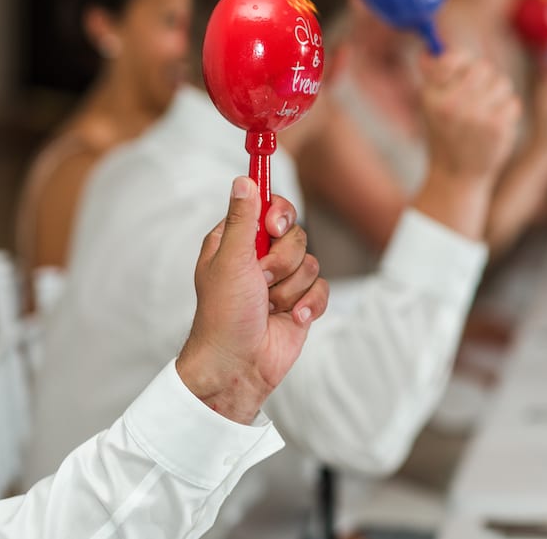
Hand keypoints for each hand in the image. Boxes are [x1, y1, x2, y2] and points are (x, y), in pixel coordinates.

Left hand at [177, 177, 328, 423]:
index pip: (268, 205)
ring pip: (311, 262)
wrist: (238, 367)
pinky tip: (290, 319)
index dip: (278, 213)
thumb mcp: (230, 260)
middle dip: (283, 262)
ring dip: (292, 288)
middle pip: (296, 234)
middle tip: (262, 280)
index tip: (275, 227)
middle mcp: (259, 257)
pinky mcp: (300, 301)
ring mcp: (282, 280)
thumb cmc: (224, 315)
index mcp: (236, 241)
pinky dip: (308, 305)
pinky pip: (322, 288)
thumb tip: (245, 179)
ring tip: (269, 306)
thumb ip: (243, 219)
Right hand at [419, 51, 520, 182]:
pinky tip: (496, 126)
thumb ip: (433, 78)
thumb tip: (431, 49)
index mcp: (432, 95)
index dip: (462, 61)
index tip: (464, 71)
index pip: (452, 58)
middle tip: (481, 94)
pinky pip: (512, 102)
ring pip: (502, 83)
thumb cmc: (445, 136)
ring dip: (499, 96)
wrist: (457, 176)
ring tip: (487, 113)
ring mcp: (475, 115)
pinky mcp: (497, 126)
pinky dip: (508, 112)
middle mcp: (452, 103)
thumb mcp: (430, 108)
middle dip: (486, 78)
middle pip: (483, 67)